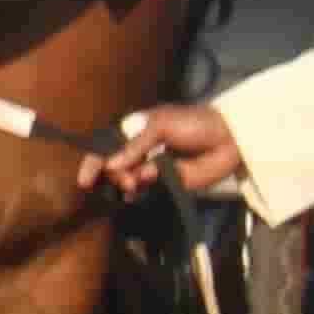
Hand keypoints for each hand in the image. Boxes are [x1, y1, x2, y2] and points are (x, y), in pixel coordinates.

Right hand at [89, 102, 249, 200]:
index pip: (107, 145)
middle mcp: (140, 149)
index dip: (94, 161)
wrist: (228, 139)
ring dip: (126, 182)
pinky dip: (141, 190)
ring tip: (135, 182)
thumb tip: (110, 166)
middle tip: (125, 179)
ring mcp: (152, 167)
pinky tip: (142, 188)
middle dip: (113, 174)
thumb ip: (135, 144)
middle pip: (113, 165)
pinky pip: (146, 190)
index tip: (86, 180)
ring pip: (127, 179)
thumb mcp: (161, 125)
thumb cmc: (194, 123)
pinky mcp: (166, 183)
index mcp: (136, 130)